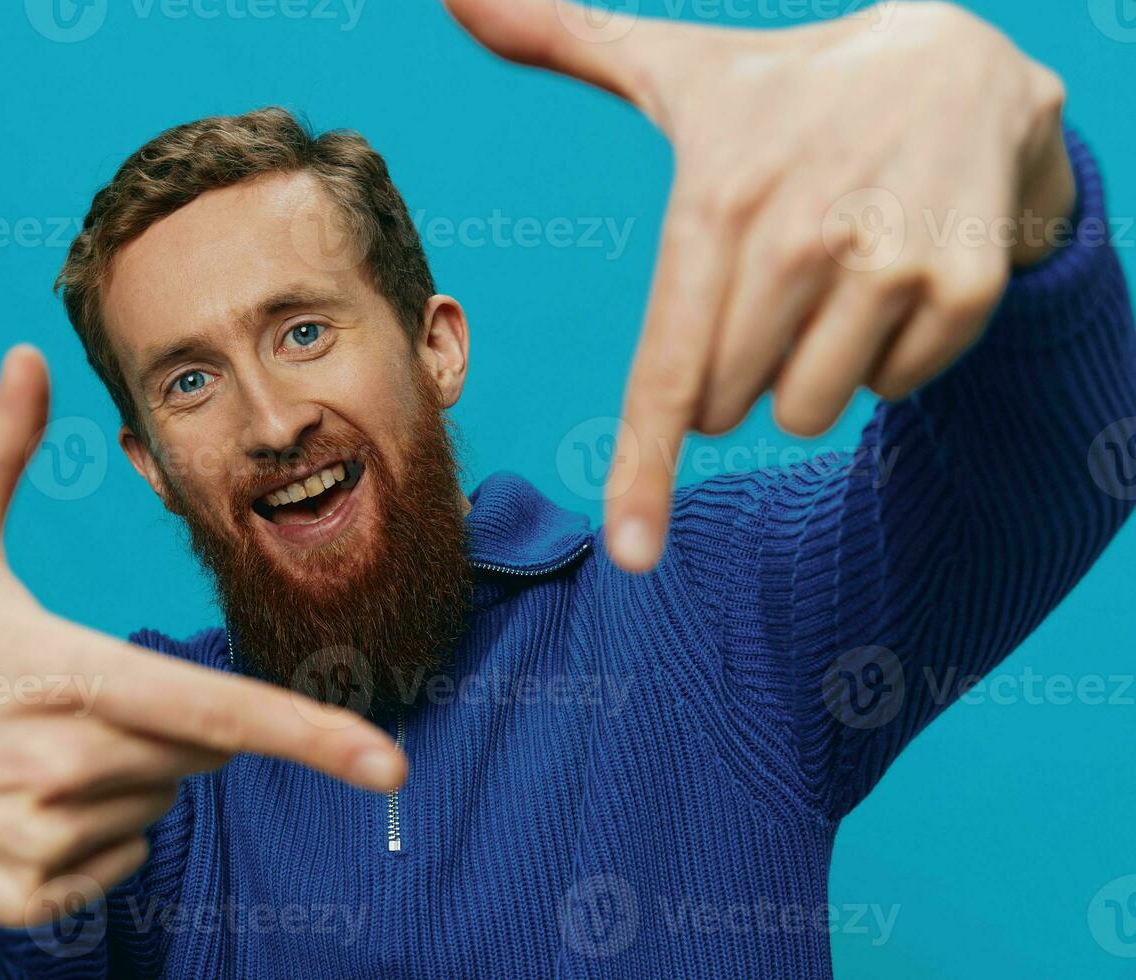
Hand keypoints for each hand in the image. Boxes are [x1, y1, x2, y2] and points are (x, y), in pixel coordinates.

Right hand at [0, 346, 405, 927]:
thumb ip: (0, 451)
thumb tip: (24, 352)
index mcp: (70, 676)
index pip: (218, 711)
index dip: (314, 737)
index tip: (390, 766)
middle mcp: (66, 765)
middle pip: (202, 747)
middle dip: (172, 717)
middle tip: (80, 694)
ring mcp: (44, 839)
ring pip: (164, 802)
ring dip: (132, 773)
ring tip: (37, 746)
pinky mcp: (28, 896)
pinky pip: (124, 861)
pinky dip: (99, 833)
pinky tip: (23, 801)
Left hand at [443, 0, 1072, 569]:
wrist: (963, 66)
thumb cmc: (789, 91)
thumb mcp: (681, 65)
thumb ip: (562, 38)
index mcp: (714, 204)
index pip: (666, 372)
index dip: (644, 472)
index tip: (631, 554)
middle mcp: (799, 238)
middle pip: (731, 407)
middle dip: (736, 368)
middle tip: (772, 276)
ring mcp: (889, 264)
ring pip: (806, 412)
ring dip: (805, 370)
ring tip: (832, 274)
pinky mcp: (963, 289)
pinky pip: (890, 392)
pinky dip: (882, 357)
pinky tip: (891, 276)